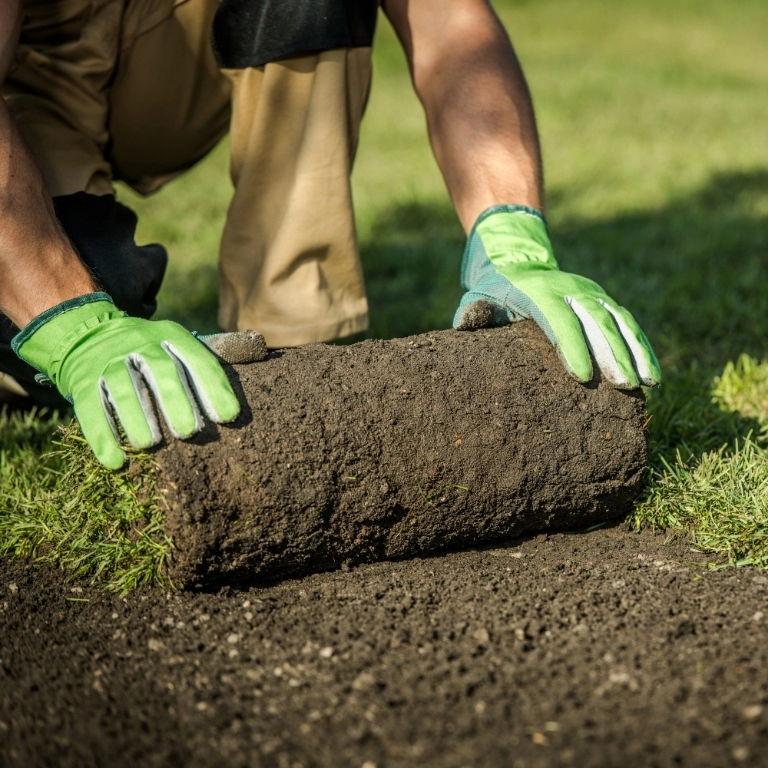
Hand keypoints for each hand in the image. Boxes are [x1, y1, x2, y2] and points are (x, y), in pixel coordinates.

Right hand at [12, 293, 262, 468]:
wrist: (86, 331)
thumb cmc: (147, 351)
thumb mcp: (174, 345)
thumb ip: (202, 366)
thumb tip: (244, 395)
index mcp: (171, 336)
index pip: (198, 360)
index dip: (214, 388)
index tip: (228, 417)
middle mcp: (140, 343)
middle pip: (161, 370)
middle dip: (177, 400)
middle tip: (189, 432)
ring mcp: (108, 360)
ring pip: (124, 388)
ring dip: (137, 418)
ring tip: (150, 444)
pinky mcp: (82, 381)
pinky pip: (90, 408)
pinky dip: (102, 437)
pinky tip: (116, 461)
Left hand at [453, 205, 660, 387]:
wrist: (518, 260)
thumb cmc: (494, 289)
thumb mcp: (479, 297)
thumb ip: (474, 313)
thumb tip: (465, 326)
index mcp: (540, 292)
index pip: (559, 320)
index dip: (573, 347)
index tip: (584, 377)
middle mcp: (571, 289)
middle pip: (596, 321)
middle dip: (612, 354)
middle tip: (623, 386)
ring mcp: (591, 293)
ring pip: (619, 321)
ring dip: (635, 352)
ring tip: (647, 384)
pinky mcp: (603, 300)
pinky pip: (627, 323)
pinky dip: (642, 347)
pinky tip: (652, 374)